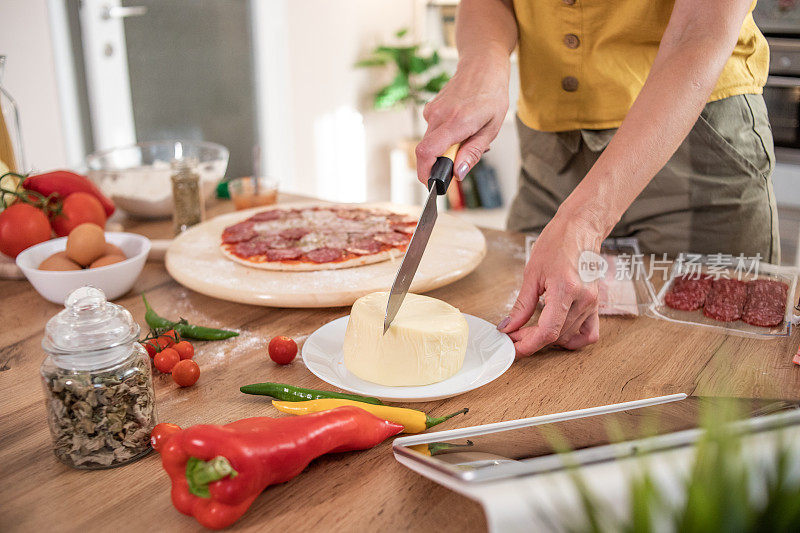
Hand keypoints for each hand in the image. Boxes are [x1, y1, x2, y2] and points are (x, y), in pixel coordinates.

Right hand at [415, 52, 509, 182]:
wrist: (482, 63)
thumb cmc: (491, 93)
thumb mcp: (492, 128)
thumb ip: (473, 152)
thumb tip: (459, 173)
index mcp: (456, 122)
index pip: (427, 152)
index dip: (425, 173)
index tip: (432, 182)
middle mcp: (439, 116)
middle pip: (427, 151)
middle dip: (441, 162)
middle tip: (462, 158)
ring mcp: (432, 111)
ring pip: (431, 142)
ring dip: (446, 148)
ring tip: (467, 136)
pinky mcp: (430, 109)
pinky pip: (434, 131)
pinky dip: (445, 136)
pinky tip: (461, 126)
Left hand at [498, 209, 603, 357]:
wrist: (580, 228)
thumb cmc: (557, 243)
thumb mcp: (532, 273)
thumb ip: (522, 305)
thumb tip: (508, 326)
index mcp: (566, 290)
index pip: (547, 331)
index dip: (528, 345)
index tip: (513, 348)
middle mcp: (584, 299)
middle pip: (556, 336)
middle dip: (531, 340)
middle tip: (514, 333)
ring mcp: (593, 303)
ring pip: (569, 337)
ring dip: (548, 339)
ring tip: (530, 330)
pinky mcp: (596, 304)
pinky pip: (589, 333)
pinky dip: (572, 339)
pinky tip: (557, 333)